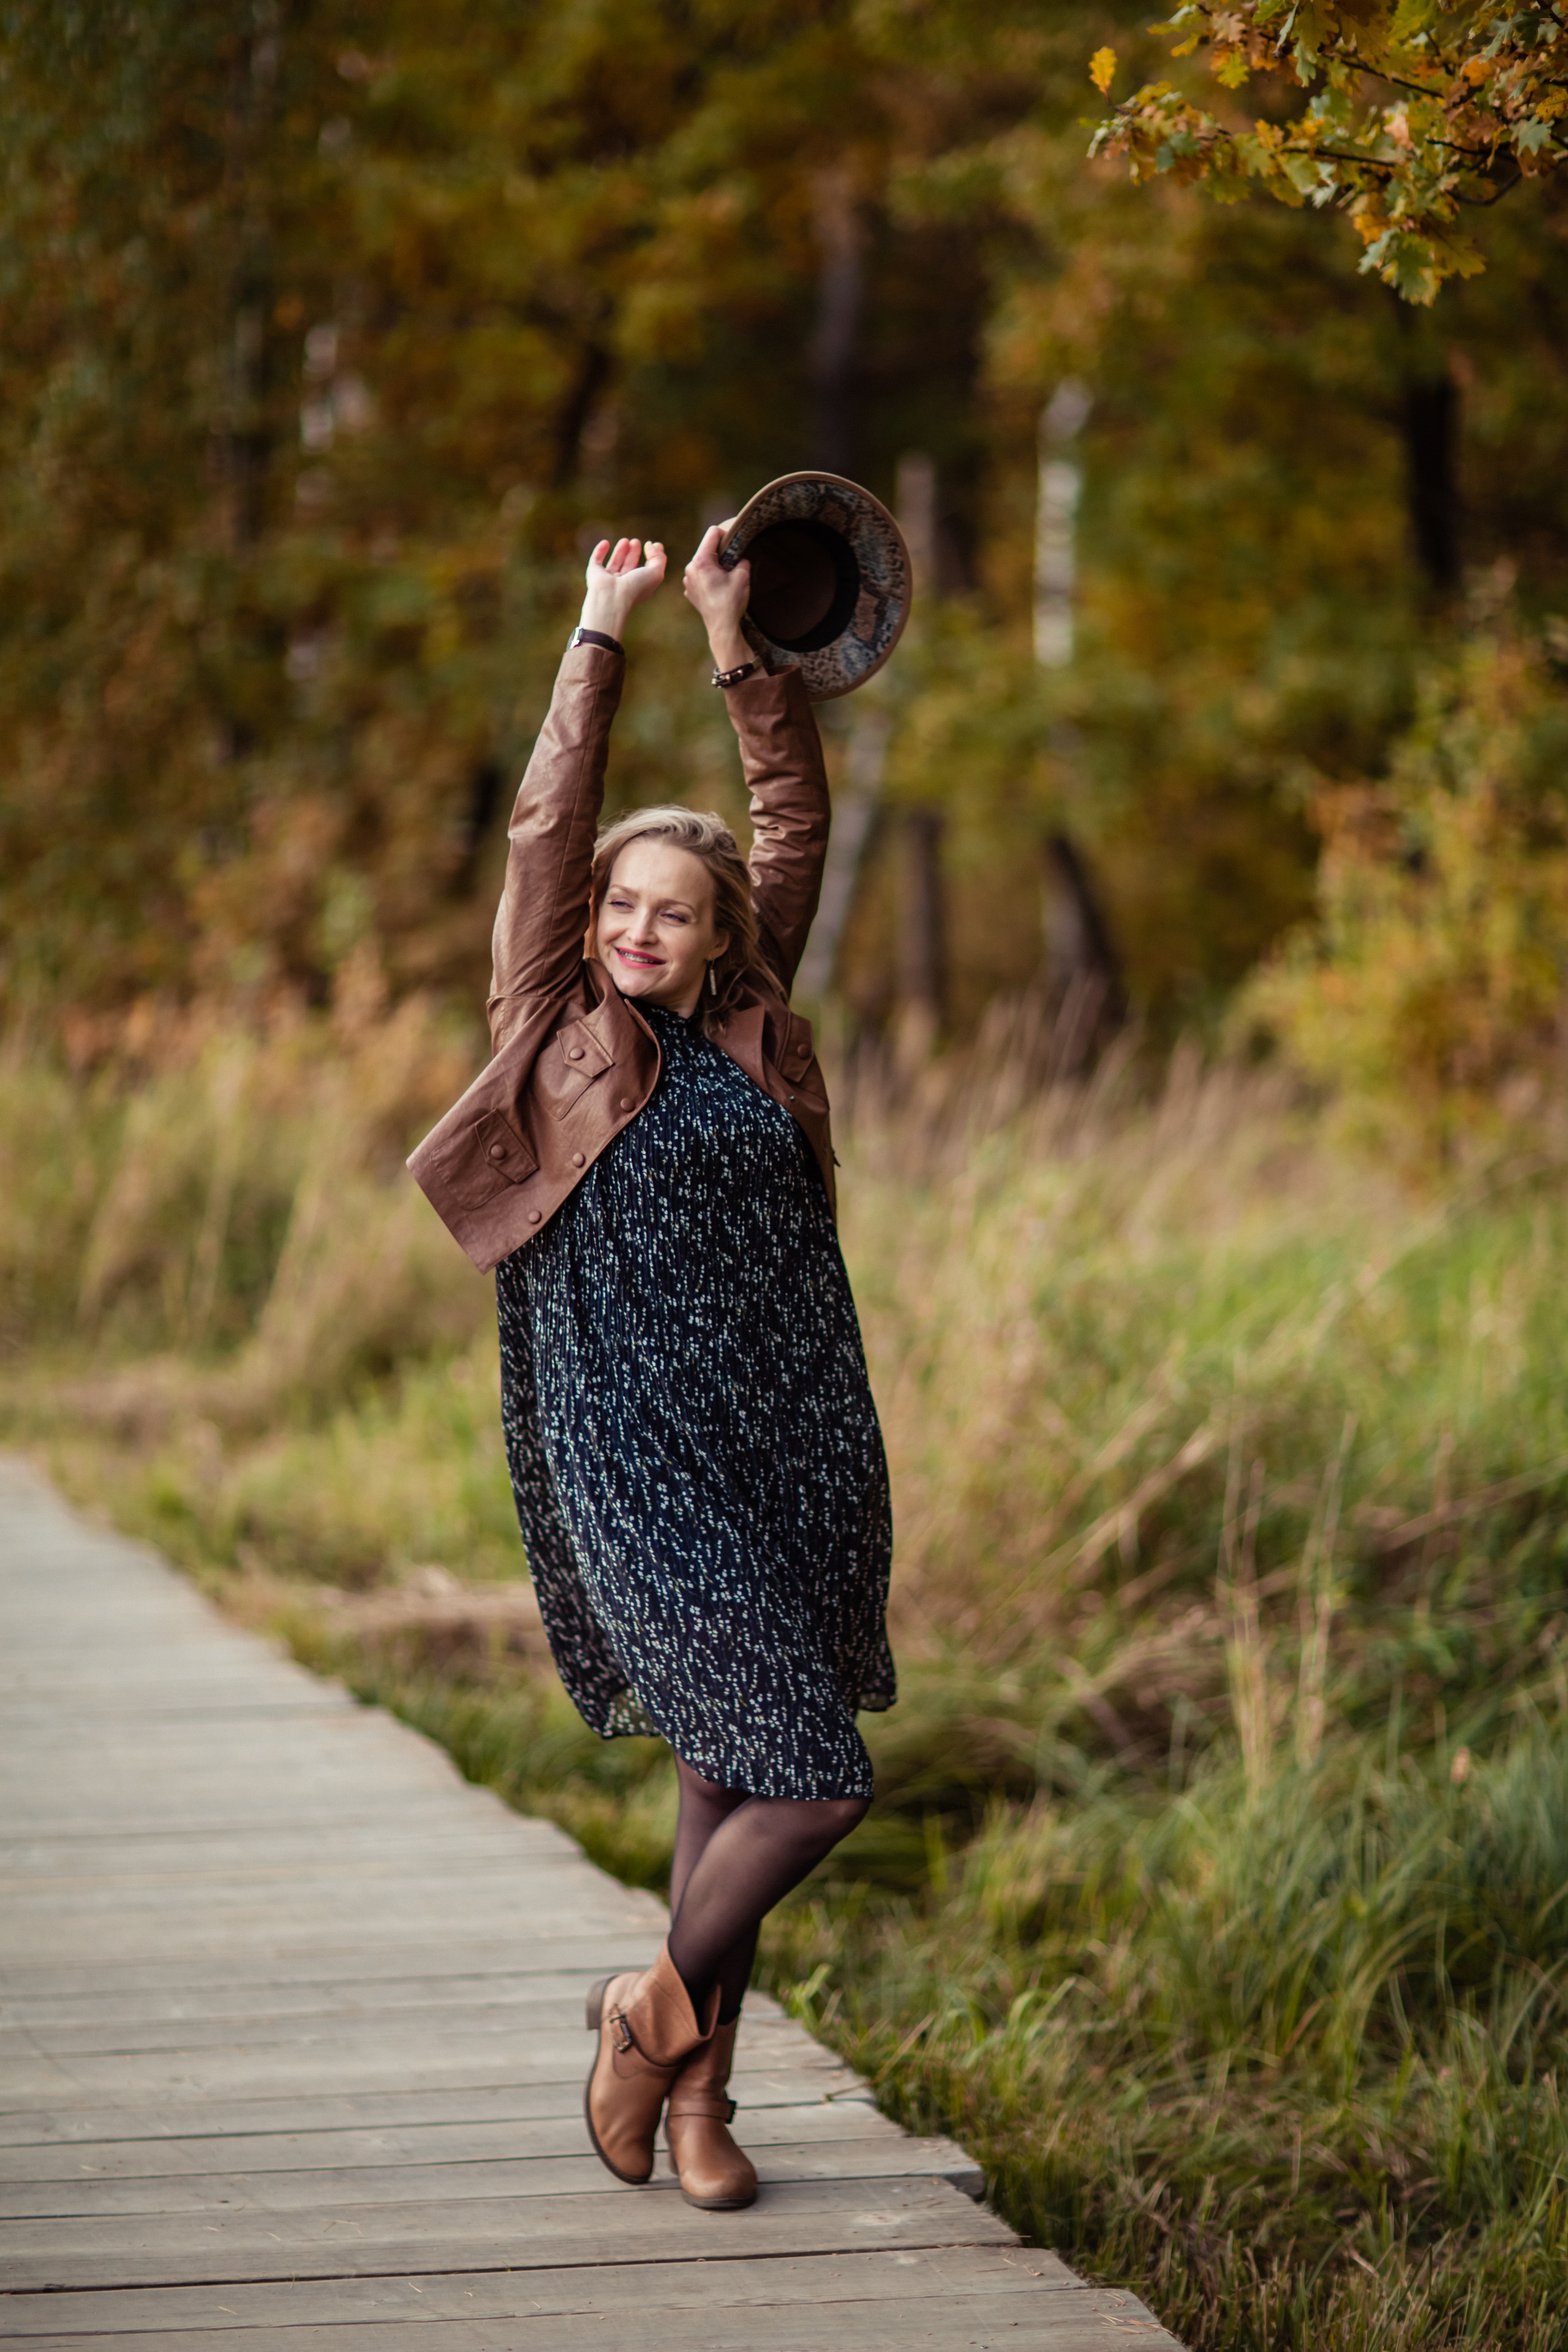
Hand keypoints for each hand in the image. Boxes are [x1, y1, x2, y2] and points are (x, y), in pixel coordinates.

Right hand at [579, 537, 665, 640]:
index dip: (649, 559)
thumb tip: (650, 544)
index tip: (652, 545)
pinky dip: (599, 551)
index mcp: (638, 587)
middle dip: (632, 554)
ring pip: (614, 564)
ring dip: (619, 552)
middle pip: (629, 567)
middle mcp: (623, 585)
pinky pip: (595, 561)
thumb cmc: (635, 588)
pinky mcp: (594, 575)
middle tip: (635, 542)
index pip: (644, 572)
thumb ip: (658, 557)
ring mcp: (608, 581)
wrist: (612, 597)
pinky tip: (605, 542)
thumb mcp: (656, 573)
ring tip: (625, 540)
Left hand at [682, 523, 751, 672]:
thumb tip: (740, 558)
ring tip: (725, 578)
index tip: (733, 544)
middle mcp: (690, 568)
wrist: (722, 627)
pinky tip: (718, 588)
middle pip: (706, 549)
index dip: (725, 534)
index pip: (712, 533)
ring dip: (713, 566)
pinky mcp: (689, 591)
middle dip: (719, 553)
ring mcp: (688, 580)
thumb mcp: (743, 575)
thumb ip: (742, 559)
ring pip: (702, 563)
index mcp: (701, 561)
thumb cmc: (731, 602)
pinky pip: (699, 576)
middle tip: (731, 564)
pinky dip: (708, 578)